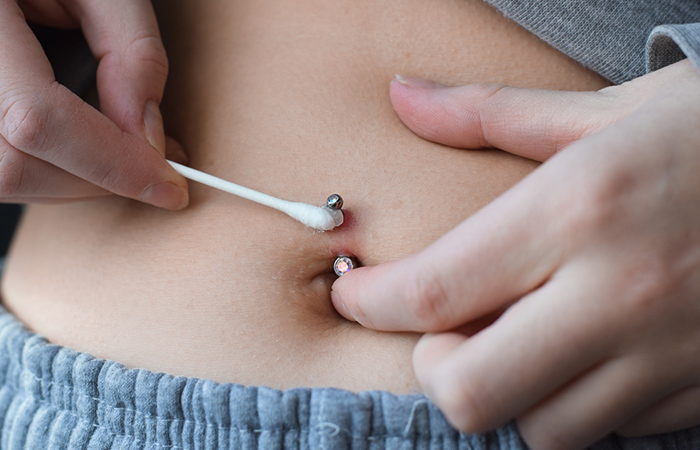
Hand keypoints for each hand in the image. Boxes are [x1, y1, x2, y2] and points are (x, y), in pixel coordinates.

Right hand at [0, 0, 186, 207]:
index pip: (37, 119)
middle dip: (99, 179)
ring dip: (77, 183)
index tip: (170, 182)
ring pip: (5, 180)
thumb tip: (150, 136)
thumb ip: (132, 51)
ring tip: (124, 159)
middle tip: (157, 168)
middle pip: (16, 164)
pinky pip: (0, 173)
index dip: (110, 162)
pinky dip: (52, 173)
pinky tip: (86, 156)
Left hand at [331, 59, 699, 448]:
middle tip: (440, 330)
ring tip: (513, 343)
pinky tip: (579, 357)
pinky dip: (574, 404)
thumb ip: (487, 114)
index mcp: (577, 209)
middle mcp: (617, 291)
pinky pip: (613, 432)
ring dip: (506, 394)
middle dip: (433, 368)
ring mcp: (667, 351)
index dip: (372, 302)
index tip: (354, 293)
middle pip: (469, 390)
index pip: (433, 289)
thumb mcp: (602, 113)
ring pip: (541, 429)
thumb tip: (401, 96)